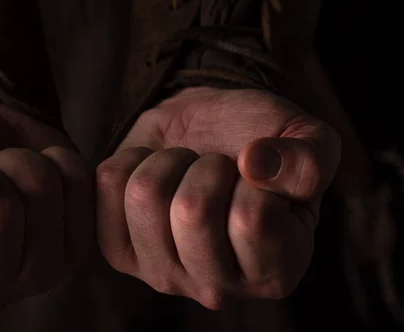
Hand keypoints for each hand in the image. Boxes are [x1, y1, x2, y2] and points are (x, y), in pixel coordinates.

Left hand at [96, 87, 339, 308]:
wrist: (208, 130)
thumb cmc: (259, 142)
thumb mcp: (308, 142)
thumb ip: (308, 160)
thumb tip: (257, 166)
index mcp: (275, 272)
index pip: (251, 220)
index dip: (252, 173)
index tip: (255, 173)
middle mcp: (218, 289)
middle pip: (191, 212)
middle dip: (205, 165)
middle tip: (216, 167)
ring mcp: (162, 275)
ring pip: (146, 195)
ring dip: (169, 161)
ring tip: (187, 168)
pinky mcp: (119, 252)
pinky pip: (110, 185)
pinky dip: (133, 157)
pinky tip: (156, 170)